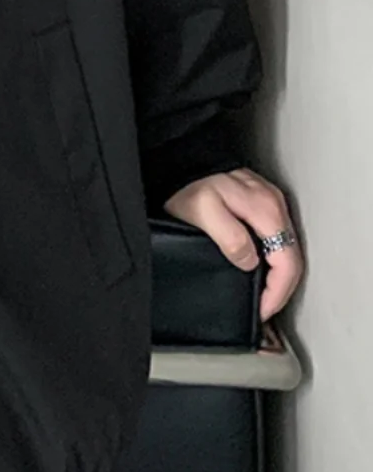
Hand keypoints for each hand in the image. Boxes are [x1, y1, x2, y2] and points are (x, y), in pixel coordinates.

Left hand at [163, 167, 302, 321]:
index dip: (277, 292)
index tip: (264, 309)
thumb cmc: (187, 184)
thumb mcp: (203, 211)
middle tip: (265, 309)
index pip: (286, 261)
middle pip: (292, 257)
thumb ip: (230, 237)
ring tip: (265, 296)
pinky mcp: (262, 203)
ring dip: (280, 276)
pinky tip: (263, 271)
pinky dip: (274, 260)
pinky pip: (277, 238)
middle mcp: (274, 203)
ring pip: (287, 248)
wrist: (179, 162)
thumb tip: (251, 262)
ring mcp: (271, 202)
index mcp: (265, 208)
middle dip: (281, 289)